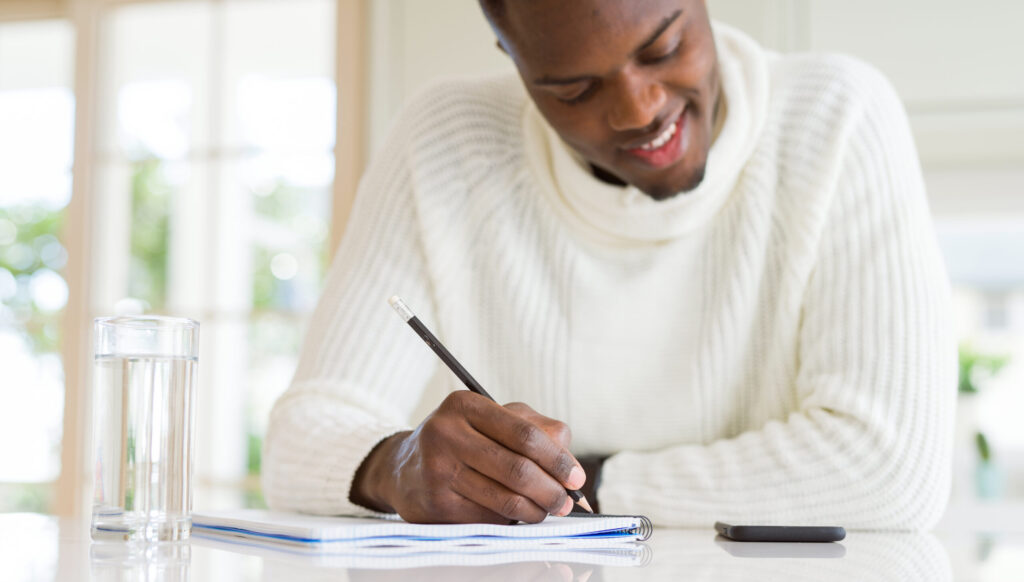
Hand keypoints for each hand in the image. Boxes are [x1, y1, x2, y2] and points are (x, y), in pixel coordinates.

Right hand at [349, 391, 585, 523]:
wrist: (404, 468)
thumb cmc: (462, 441)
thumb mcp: (494, 420)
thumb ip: (538, 432)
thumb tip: (573, 468)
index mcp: (466, 405)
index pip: (525, 435)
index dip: (558, 460)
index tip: (576, 478)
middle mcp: (446, 433)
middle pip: (517, 469)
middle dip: (551, 490)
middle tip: (566, 503)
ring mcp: (438, 470)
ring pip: (505, 499)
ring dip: (536, 511)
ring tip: (546, 511)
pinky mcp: (435, 504)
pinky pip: (487, 518)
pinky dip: (509, 520)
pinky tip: (514, 514)